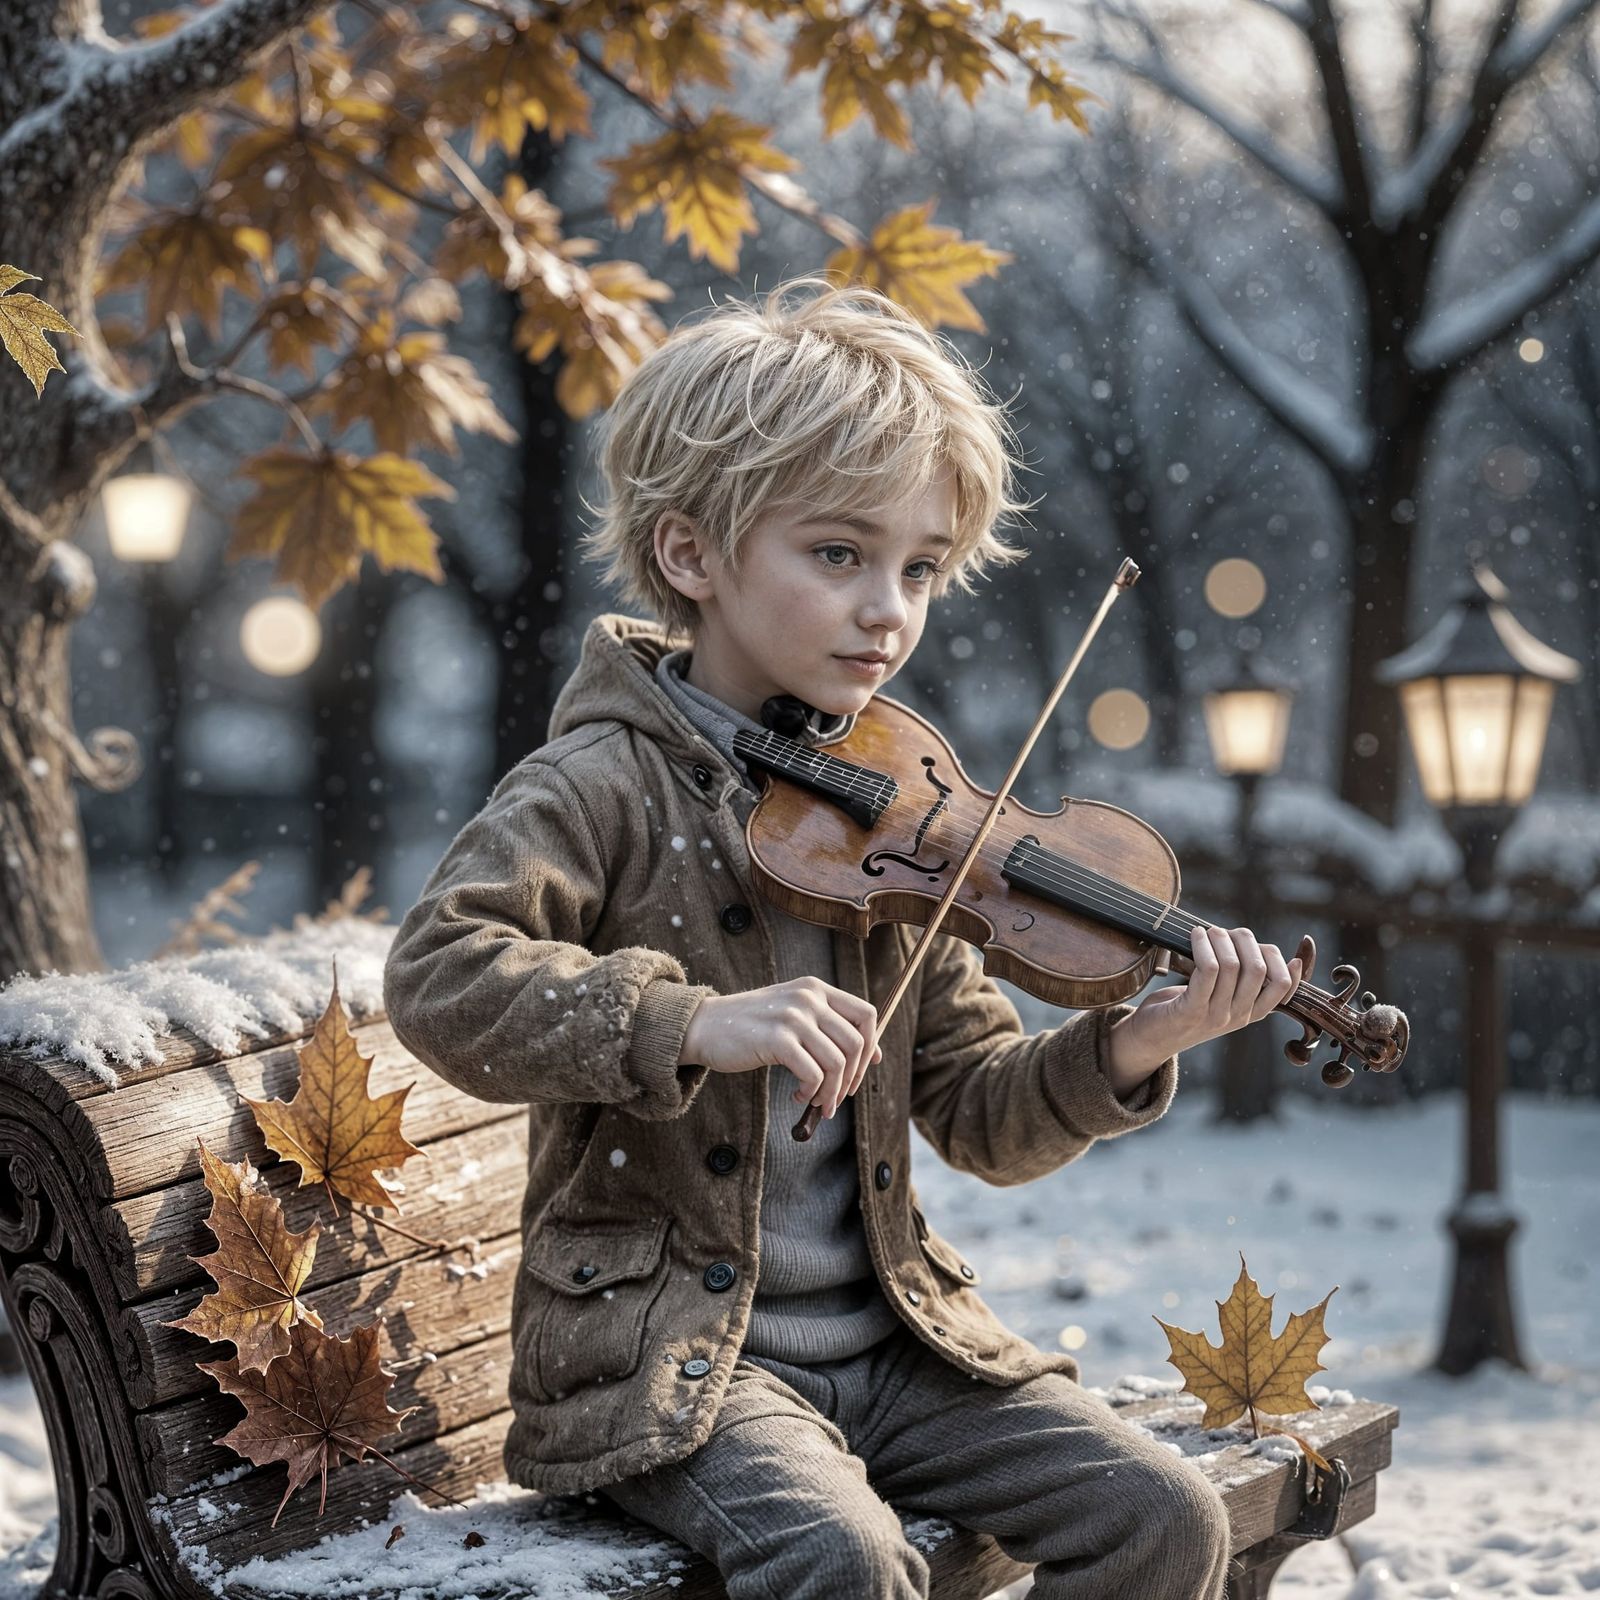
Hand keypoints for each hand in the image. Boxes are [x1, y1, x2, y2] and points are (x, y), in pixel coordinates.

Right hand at [678, 977, 882, 1119]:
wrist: (705, 1026)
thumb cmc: (751, 1026)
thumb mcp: (793, 1013)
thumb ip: (827, 1026)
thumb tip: (872, 1054)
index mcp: (816, 989)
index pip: (866, 1014)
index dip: (871, 1046)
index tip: (862, 1070)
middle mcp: (808, 998)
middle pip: (856, 1043)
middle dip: (852, 1078)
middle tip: (836, 1097)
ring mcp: (793, 1017)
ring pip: (837, 1063)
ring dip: (831, 1092)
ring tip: (815, 1101)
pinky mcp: (777, 1039)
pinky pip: (813, 1074)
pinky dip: (810, 1092)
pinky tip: (797, 1096)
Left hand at [1116, 924, 1303, 1067]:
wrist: (1150, 1039)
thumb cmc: (1184, 1008)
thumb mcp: (1219, 997)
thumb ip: (1238, 978)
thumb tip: (1254, 944)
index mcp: (1249, 1013)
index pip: (1282, 986)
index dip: (1284, 962)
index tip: (1268, 945)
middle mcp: (1237, 1016)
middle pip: (1258, 968)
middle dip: (1244, 940)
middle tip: (1223, 931)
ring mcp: (1216, 1015)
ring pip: (1233, 965)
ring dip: (1219, 939)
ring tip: (1205, 931)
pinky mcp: (1191, 1011)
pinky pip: (1208, 970)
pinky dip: (1203, 946)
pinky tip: (1195, 936)